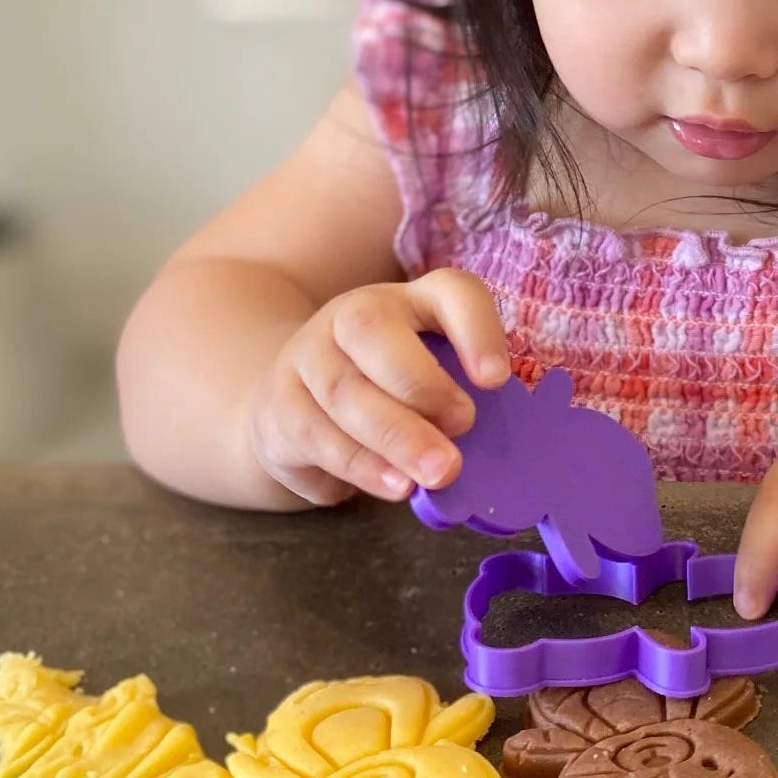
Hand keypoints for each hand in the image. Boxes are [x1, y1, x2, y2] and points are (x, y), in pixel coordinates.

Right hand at [244, 270, 509, 505]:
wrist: (297, 401)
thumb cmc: (392, 392)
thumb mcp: (432, 379)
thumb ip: (460, 397)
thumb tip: (497, 445)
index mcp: (412, 301)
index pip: (449, 291)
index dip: (476, 330)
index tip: (497, 380)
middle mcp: (353, 315)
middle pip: (372, 329)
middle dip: (422, 386)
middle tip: (463, 428)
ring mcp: (308, 356)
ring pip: (342, 389)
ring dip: (395, 436)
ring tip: (437, 473)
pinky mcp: (279, 404)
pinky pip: (315, 433)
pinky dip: (361, 465)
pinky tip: (396, 486)